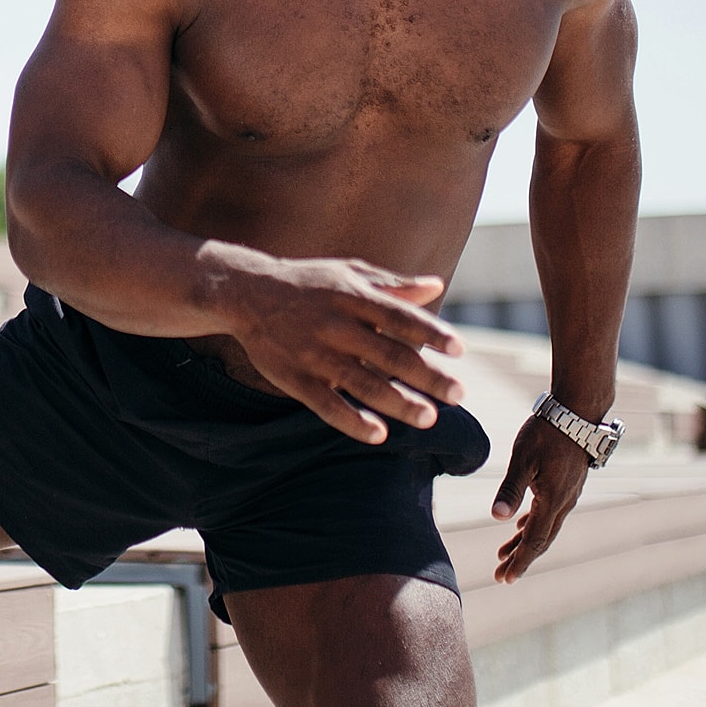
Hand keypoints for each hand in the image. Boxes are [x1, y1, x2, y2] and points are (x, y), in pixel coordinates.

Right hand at [217, 253, 466, 444]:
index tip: (460, 350)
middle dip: (427, 377)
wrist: (245, 293)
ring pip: (363, 384)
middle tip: (459, 395)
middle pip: (389, 355)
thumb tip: (437, 286)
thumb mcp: (347, 273)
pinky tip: (379, 433)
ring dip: (399, 403)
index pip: (401, 317)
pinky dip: (353, 421)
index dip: (431, 334)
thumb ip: (392, 284)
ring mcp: (315, 354)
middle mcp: (336, 326)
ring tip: (429, 418)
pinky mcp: (295, 378)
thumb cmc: (307, 282)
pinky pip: (327, 405)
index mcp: (353, 297)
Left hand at [490, 415, 591, 582]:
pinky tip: (521, 525)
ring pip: (546, 527)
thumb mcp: (522, 459)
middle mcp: (564, 503)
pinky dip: (534, 524)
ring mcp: (568, 494)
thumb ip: (510, 489)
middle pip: (541, 540)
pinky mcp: (568, 484)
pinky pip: (550, 513)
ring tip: (504, 554)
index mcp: (553, 501)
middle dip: (521, 558)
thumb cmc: (547, 433)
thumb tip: (496, 517)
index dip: (519, 561)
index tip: (505, 578)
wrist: (578, 412)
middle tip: (501, 575)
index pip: (534, 541)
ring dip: (525, 542)